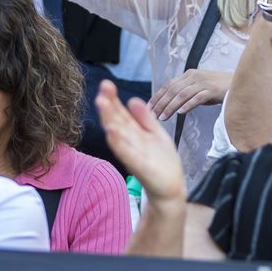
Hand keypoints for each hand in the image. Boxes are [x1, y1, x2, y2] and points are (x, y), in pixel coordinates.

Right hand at [97, 79, 184, 200]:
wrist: (170, 186)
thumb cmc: (161, 160)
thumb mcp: (155, 133)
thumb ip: (144, 118)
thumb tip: (133, 99)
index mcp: (134, 133)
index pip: (120, 113)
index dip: (113, 99)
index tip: (106, 84)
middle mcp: (130, 142)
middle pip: (116, 120)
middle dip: (108, 105)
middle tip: (102, 89)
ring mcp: (132, 153)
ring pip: (118, 134)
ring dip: (109, 119)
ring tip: (102, 104)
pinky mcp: (139, 166)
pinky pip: (126, 153)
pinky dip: (119, 143)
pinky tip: (112, 132)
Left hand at [147, 67, 232, 121]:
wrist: (242, 84)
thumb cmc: (219, 89)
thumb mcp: (200, 88)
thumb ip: (187, 93)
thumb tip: (172, 105)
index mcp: (189, 74)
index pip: (168, 85)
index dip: (157, 96)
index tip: (148, 108)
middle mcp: (194, 76)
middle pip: (172, 90)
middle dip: (160, 103)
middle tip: (152, 116)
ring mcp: (204, 82)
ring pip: (182, 94)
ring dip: (171, 106)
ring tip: (163, 117)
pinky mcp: (213, 89)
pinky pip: (197, 97)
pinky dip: (188, 105)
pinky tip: (181, 112)